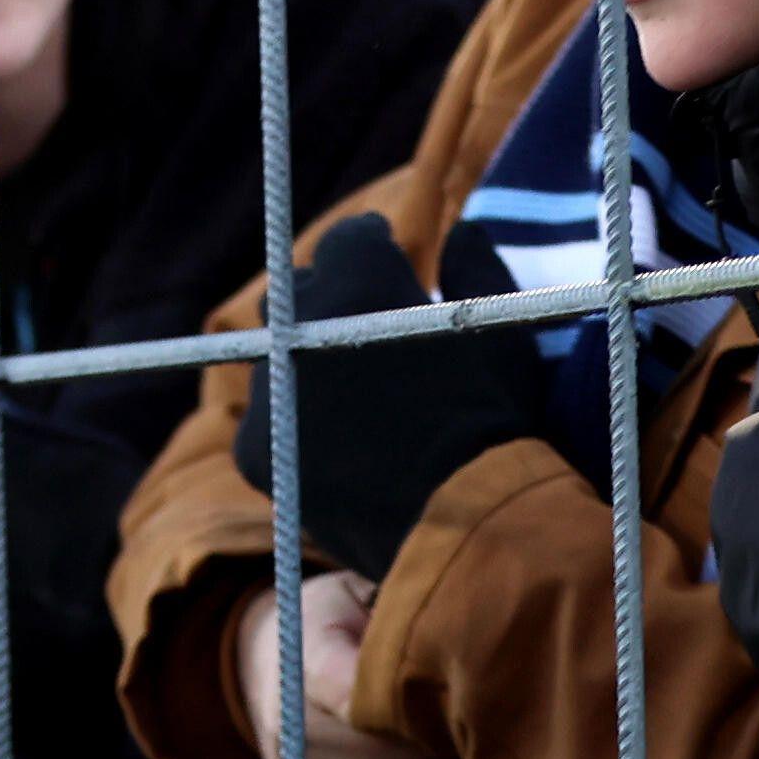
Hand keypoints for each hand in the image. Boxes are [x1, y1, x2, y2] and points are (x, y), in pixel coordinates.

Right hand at [231, 571, 433, 758]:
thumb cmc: (323, 624)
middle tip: (435, 713)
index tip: (429, 687)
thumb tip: (443, 652)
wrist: (259, 661)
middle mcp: (294, 731)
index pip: (367, 700)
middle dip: (426, 736)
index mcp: (307, 667)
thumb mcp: (350, 599)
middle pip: (390, 752)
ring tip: (414, 737)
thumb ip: (389, 624)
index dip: (411, 703)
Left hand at [247, 211, 553, 583]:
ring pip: (279, 355)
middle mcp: (301, 328)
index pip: (348, 240)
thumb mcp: (504, 329)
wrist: (463, 526)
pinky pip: (269, 417)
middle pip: (302, 291)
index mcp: (360, 285)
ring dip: (310, 358)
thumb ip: (476, 267)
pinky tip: (333, 441)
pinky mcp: (254, 450)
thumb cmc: (495, 420)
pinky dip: (295, 421)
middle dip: (333, 296)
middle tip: (366, 320)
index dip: (371, 247)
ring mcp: (272, 391)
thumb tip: (460, 232)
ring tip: (352, 388)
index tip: (386, 257)